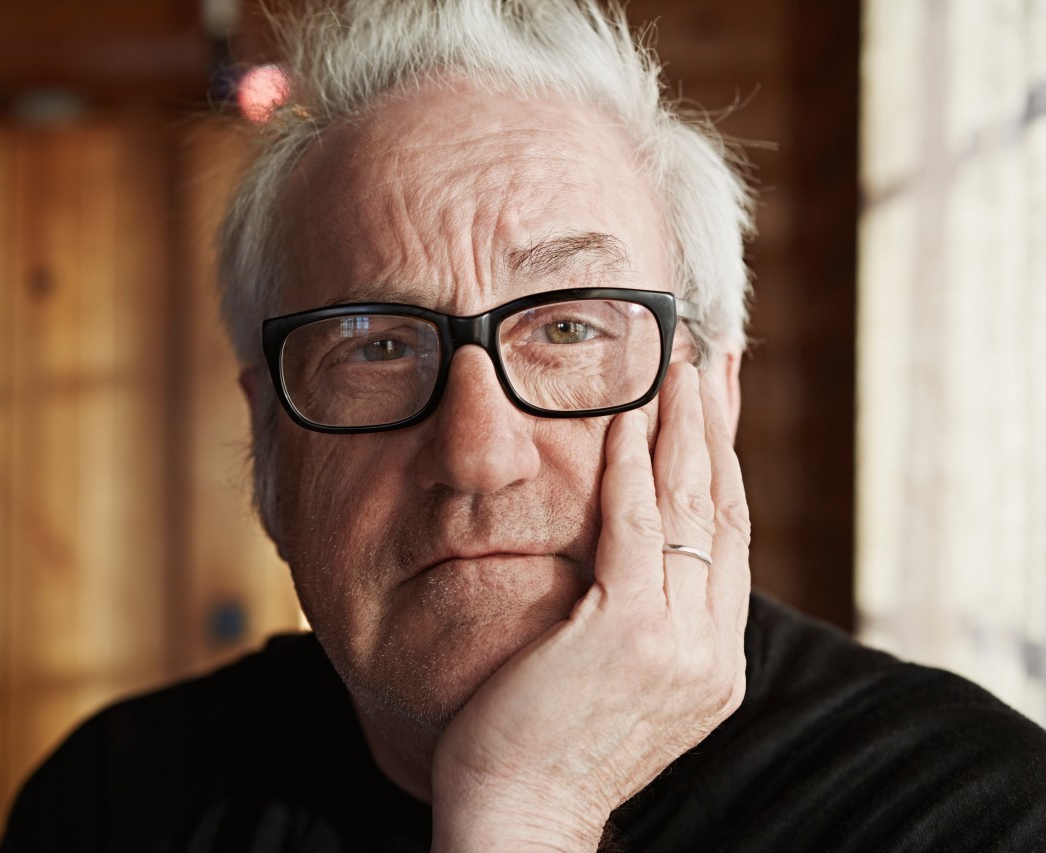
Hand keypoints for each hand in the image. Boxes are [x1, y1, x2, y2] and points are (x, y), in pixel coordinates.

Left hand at [430, 362, 750, 850]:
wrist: (522, 818)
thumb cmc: (549, 750)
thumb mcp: (619, 688)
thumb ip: (645, 627)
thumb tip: (639, 567)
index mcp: (714, 662)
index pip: (732, 541)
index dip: (729, 467)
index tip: (721, 407)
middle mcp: (712, 650)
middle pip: (726, 512)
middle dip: (720, 429)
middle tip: (715, 361)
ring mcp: (678, 642)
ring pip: (691, 510)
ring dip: (684, 430)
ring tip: (678, 367)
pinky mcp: (628, 632)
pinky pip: (636, 528)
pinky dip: (632, 468)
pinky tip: (626, 419)